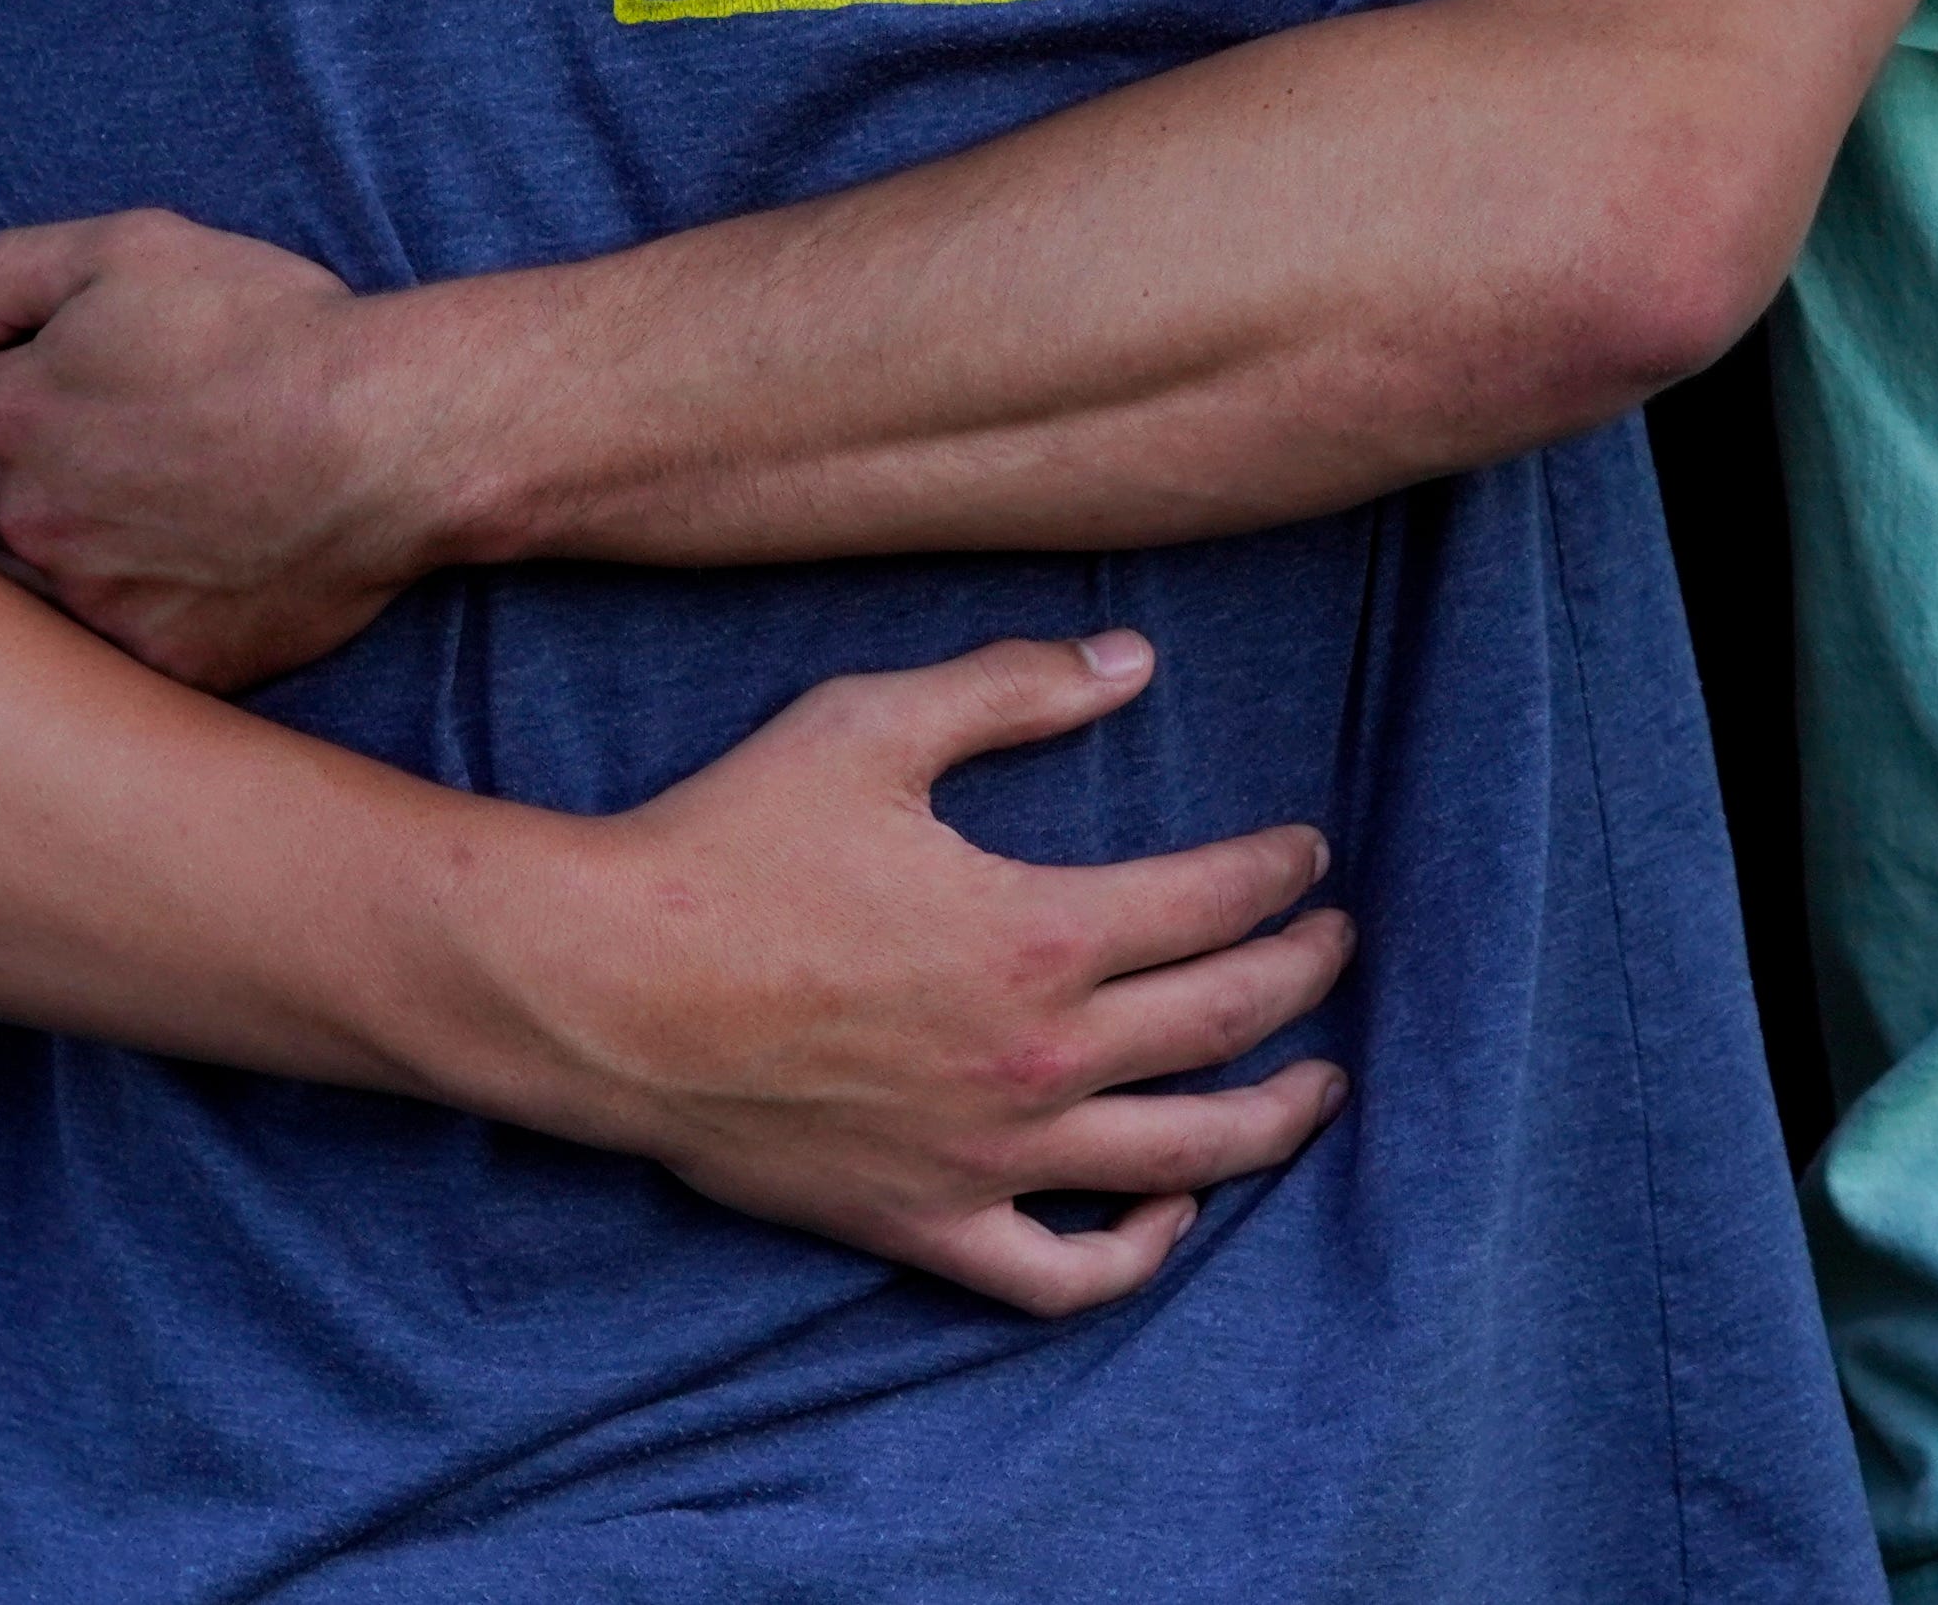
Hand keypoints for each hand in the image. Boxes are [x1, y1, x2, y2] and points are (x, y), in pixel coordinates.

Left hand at [0, 211, 433, 692]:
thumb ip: (9, 276)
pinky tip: (174, 564)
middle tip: (95, 436)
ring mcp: (94, 599)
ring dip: (48, 541)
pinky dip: (118, 604)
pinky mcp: (158, 657)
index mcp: (19, 413)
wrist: (388, 439)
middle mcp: (37, 518)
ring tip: (129, 504)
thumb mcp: (135, 247)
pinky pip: (98, 640)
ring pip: (17, 574)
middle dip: (9, 460)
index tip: (47, 372)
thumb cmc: (269, 332)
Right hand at [472, 629, 1353, 1313]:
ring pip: (1181, 1160)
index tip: (1307, 854)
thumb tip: (1132, 661)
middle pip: (1226, 1024)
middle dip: (1304, 976)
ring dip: (1273, 1120)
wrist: (602, 988)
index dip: (1278, 873)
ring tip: (1319, 1084)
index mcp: (1041, 934)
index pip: (1216, 904)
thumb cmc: (727, 843)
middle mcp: (1039, 1060)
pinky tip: (1168, 1215)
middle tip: (1336, 944)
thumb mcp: (871, 725)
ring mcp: (988, 1159)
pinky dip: (1136, 1255)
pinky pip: (1063, 1276)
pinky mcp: (925, 1224)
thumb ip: (1011, 689)